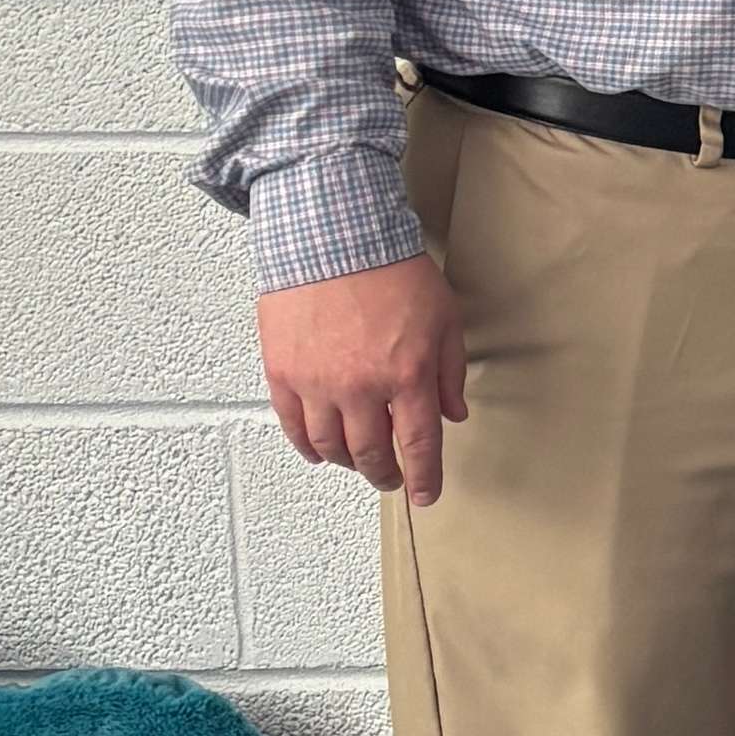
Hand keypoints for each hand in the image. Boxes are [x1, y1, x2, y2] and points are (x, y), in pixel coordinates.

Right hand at [256, 254, 467, 506]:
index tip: (426, 496)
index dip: (423, 478)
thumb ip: (449, 372)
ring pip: (330, 447)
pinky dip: (307, 446)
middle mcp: (360, 388)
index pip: (418, 445)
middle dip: (385, 474)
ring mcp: (316, 384)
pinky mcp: (283, 373)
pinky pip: (293, 426)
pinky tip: (319, 450)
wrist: (334, 239)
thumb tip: (452, 414)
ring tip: (359, 462)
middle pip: (371, 454)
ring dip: (347, 463)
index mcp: (406, 376)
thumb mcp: (444, 319)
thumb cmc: (393, 272)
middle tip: (392, 479)